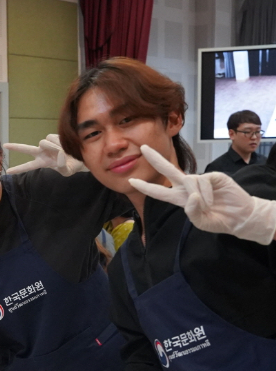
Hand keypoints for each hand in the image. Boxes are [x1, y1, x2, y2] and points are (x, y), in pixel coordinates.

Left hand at [4, 134, 84, 175]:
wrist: (80, 156)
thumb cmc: (72, 166)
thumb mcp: (67, 171)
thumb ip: (62, 166)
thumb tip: (58, 155)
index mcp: (42, 163)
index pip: (28, 166)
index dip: (19, 169)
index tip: (8, 172)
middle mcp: (42, 152)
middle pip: (26, 149)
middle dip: (16, 147)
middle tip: (4, 145)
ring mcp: (46, 144)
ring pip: (44, 142)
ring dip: (53, 146)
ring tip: (64, 152)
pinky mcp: (52, 137)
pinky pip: (52, 138)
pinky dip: (59, 142)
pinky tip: (65, 145)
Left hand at [131, 146, 275, 244]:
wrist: (239, 217)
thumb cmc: (218, 220)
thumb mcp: (201, 222)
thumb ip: (192, 212)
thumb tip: (192, 196)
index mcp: (180, 198)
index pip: (160, 192)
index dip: (146, 187)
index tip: (131, 181)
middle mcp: (187, 187)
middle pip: (168, 170)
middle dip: (155, 158)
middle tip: (143, 148)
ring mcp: (200, 180)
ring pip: (188, 181)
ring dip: (197, 196)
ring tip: (208, 206)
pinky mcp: (213, 176)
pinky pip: (203, 181)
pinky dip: (206, 193)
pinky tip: (213, 201)